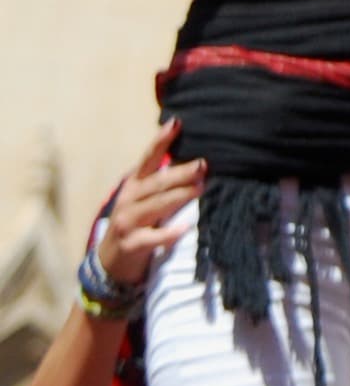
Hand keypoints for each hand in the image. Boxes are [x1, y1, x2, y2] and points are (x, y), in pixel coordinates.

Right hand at [90, 123, 204, 291]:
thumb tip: (197, 165)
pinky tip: (185, 227)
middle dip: (180, 173)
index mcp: (134, 185)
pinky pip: (152, 237)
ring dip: (179, 196)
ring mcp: (127, 222)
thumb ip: (163, 184)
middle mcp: (129, 200)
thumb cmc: (136, 224)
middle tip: (203, 164)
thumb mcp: (144, 200)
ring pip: (156, 206)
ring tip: (201, 188)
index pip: (148, 159)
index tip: (176, 123)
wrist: (110, 262)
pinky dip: (169, 233)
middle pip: (156, 183)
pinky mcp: (131, 244)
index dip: (161, 141)